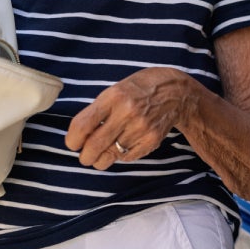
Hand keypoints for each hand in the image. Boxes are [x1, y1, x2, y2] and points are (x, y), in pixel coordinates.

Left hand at [64, 67, 191, 169]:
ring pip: (110, 155)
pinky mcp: (152, 140)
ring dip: (101, 159)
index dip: (72, 139)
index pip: (83, 125)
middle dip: (85, 156)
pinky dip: (120, 156)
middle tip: (85, 157)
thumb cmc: (140, 89)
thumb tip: (80, 135)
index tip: (72, 144)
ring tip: (101, 154)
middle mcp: (127, 113)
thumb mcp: (116, 89)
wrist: (177, 92)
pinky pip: (127, 157)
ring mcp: (141, 128)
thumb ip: (98, 110)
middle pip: (95, 146)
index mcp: (113, 96)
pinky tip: (122, 146)